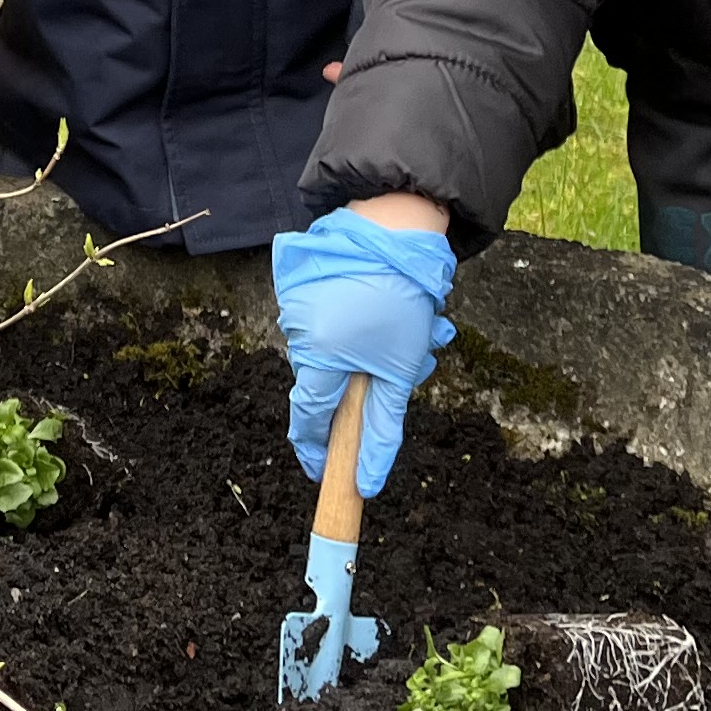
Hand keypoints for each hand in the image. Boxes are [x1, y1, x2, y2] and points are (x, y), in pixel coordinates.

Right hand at [271, 200, 457, 498]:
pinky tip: (386, 310)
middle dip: (365, 388)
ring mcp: (298, 307)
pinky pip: (328, 325)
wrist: (392, 227)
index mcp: (319, 358)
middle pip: (327, 386)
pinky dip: (355, 329)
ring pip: (332, 354)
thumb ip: (380, 429)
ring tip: (413, 331)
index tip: (324, 471)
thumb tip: (366, 482)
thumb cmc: (400, 300)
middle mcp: (299, 334)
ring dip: (367, 356)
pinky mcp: (303, 286)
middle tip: (408, 367)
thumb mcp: (400, 370)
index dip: (315, 450)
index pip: (308, 419)